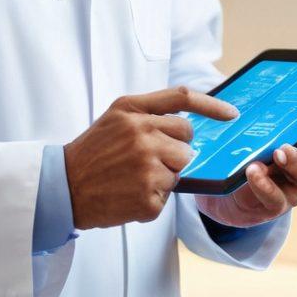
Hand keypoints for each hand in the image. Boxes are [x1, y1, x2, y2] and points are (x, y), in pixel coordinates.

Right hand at [63, 86, 237, 229]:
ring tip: (134, 176)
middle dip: (175, 150)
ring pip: (180, 168)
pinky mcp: (148, 197)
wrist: (64, 186)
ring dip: (165, 175)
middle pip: (187, 140)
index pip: (182, 98)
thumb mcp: (116, 117)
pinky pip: (168, 196)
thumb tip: (188, 124)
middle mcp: (142, 134)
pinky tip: (130, 193)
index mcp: (134, 110)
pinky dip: (153, 198)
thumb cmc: (94, 151)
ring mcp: (146, 166)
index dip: (211, 105)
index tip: (231, 114)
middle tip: (145, 158)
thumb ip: (150, 113)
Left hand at [196, 114, 296, 228]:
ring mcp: (294, 188)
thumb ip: (273, 110)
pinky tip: (254, 171)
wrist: (230, 187)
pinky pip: (276, 198)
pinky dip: (265, 185)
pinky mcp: (275, 204)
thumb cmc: (251, 148)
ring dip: (293, 163)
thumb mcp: (260, 126)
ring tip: (278, 152)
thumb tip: (280, 80)